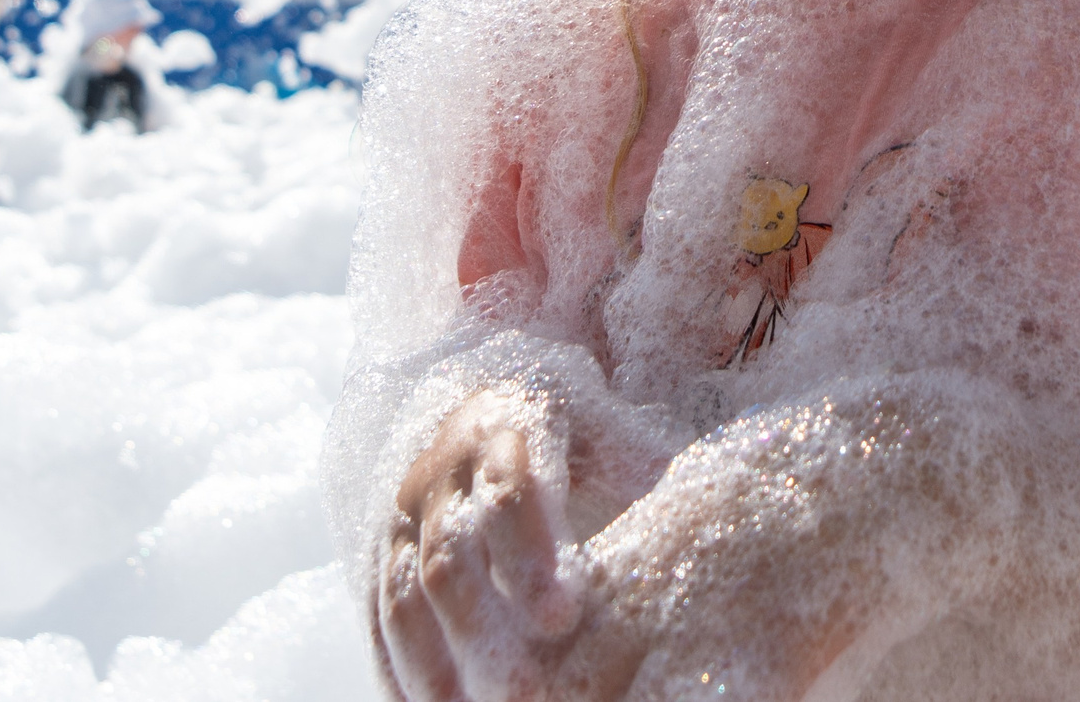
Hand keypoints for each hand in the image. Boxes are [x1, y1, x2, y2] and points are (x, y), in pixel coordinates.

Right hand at [379, 392, 642, 699]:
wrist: (497, 407)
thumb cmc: (582, 433)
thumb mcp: (617, 434)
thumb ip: (648, 468)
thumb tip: (700, 509)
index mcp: (509, 423)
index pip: (509, 492)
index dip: (530, 555)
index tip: (563, 616)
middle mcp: (444, 466)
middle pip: (450, 554)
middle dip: (484, 627)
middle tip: (525, 694)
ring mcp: (405, 511)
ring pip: (404, 593)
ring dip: (431, 665)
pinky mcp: (386, 551)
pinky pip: (378, 616)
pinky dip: (396, 670)